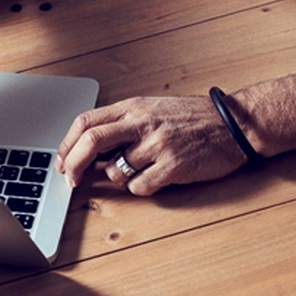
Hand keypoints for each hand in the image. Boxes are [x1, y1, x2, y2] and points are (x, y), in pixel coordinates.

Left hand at [55, 95, 248, 195]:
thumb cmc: (191, 119)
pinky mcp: (174, 165)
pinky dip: (140, 189)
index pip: (85, 122)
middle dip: (73, 165)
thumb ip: (121, 124)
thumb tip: (89, 150)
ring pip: (115, 171)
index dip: (66, 144)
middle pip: (91, 142)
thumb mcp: (151, 109)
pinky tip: (156, 179)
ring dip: (118, 179)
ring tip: (138, 171)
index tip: (60, 162)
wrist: (235, 123)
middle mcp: (142, 122)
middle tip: (71, 180)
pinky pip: (140, 187)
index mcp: (132, 106)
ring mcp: (158, 144)